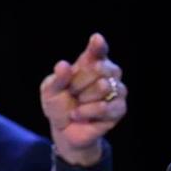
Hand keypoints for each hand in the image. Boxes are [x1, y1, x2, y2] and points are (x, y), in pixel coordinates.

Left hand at [41, 33, 126, 166]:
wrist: (65, 130)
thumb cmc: (59, 105)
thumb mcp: (50, 91)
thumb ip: (57, 78)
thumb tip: (63, 65)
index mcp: (91, 62)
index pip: (98, 50)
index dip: (98, 46)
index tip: (96, 40)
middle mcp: (109, 73)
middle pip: (99, 68)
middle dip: (78, 82)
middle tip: (72, 92)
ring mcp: (117, 90)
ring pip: (104, 86)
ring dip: (84, 98)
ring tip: (77, 105)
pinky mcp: (120, 109)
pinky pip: (104, 107)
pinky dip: (87, 112)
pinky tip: (79, 115)